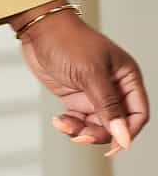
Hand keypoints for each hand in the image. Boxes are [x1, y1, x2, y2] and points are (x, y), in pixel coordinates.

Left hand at [14, 8, 148, 156]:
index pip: (138, 113)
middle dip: (100, 134)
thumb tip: (123, 136)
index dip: (129, 131)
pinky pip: (79, 121)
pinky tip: (58, 121)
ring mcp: (94, 93)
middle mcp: (113, 87)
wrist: (38, 29)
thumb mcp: (91, 74)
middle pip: (117, 124)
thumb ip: (108, 107)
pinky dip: (70, 126)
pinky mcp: (76, 97)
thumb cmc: (68, 41)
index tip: (114, 146)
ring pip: (97, 126)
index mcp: (126, 77)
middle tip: (81, 136)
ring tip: (64, 125)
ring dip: (82, 131)